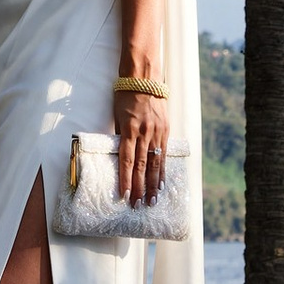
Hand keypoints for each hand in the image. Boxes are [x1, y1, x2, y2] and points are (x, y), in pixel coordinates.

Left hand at [115, 88, 169, 209]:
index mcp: (129, 129)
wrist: (144, 78)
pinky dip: (162, 170)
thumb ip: (121, 135)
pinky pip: (164, 153)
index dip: (125, 179)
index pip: (127, 160)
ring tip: (152, 200)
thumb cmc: (125, 95)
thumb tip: (121, 155)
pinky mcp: (165, 130)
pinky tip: (162, 182)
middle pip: (141, 165)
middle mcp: (144, 133)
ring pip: (155, 162)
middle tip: (139, 205)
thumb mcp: (118, 116)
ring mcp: (157, 132)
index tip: (124, 195)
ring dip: (153, 183)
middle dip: (140, 187)